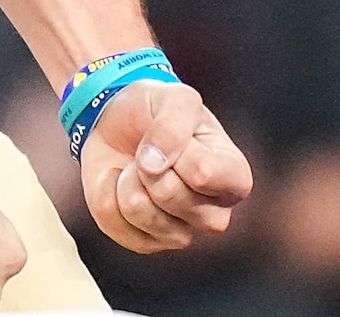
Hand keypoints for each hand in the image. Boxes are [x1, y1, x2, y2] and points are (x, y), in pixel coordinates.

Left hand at [82, 79, 251, 253]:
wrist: (119, 121)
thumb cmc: (157, 110)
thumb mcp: (174, 97)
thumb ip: (173, 123)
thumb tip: (154, 163)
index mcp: (234, 178)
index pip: (201, 173)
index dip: (174, 146)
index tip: (169, 129)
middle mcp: (214, 215)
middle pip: (169, 194)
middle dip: (146, 162)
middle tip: (149, 150)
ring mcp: (181, 233)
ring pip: (139, 210)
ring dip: (125, 177)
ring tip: (136, 165)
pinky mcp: (145, 243)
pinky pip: (113, 223)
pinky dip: (105, 191)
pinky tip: (119, 179)